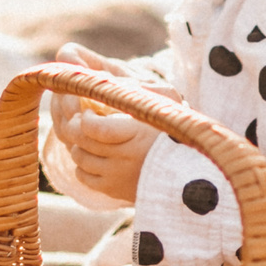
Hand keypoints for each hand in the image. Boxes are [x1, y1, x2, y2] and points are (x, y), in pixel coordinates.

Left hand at [47, 44, 172, 205]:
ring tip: (88, 129)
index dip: (83, 114)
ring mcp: (117, 177)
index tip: (89, 106)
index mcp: (136, 133)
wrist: (194, 171)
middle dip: (71, 120)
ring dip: (77, 140)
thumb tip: (97, 75)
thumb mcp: (165, 97)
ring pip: (77, 156)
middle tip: (78, 110)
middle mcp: (124, 158)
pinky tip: (93, 149)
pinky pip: (82, 175)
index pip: (90, 126)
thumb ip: (133, 84)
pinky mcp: (113, 190)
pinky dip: (81, 161)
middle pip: (78, 139)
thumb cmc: (176, 126)